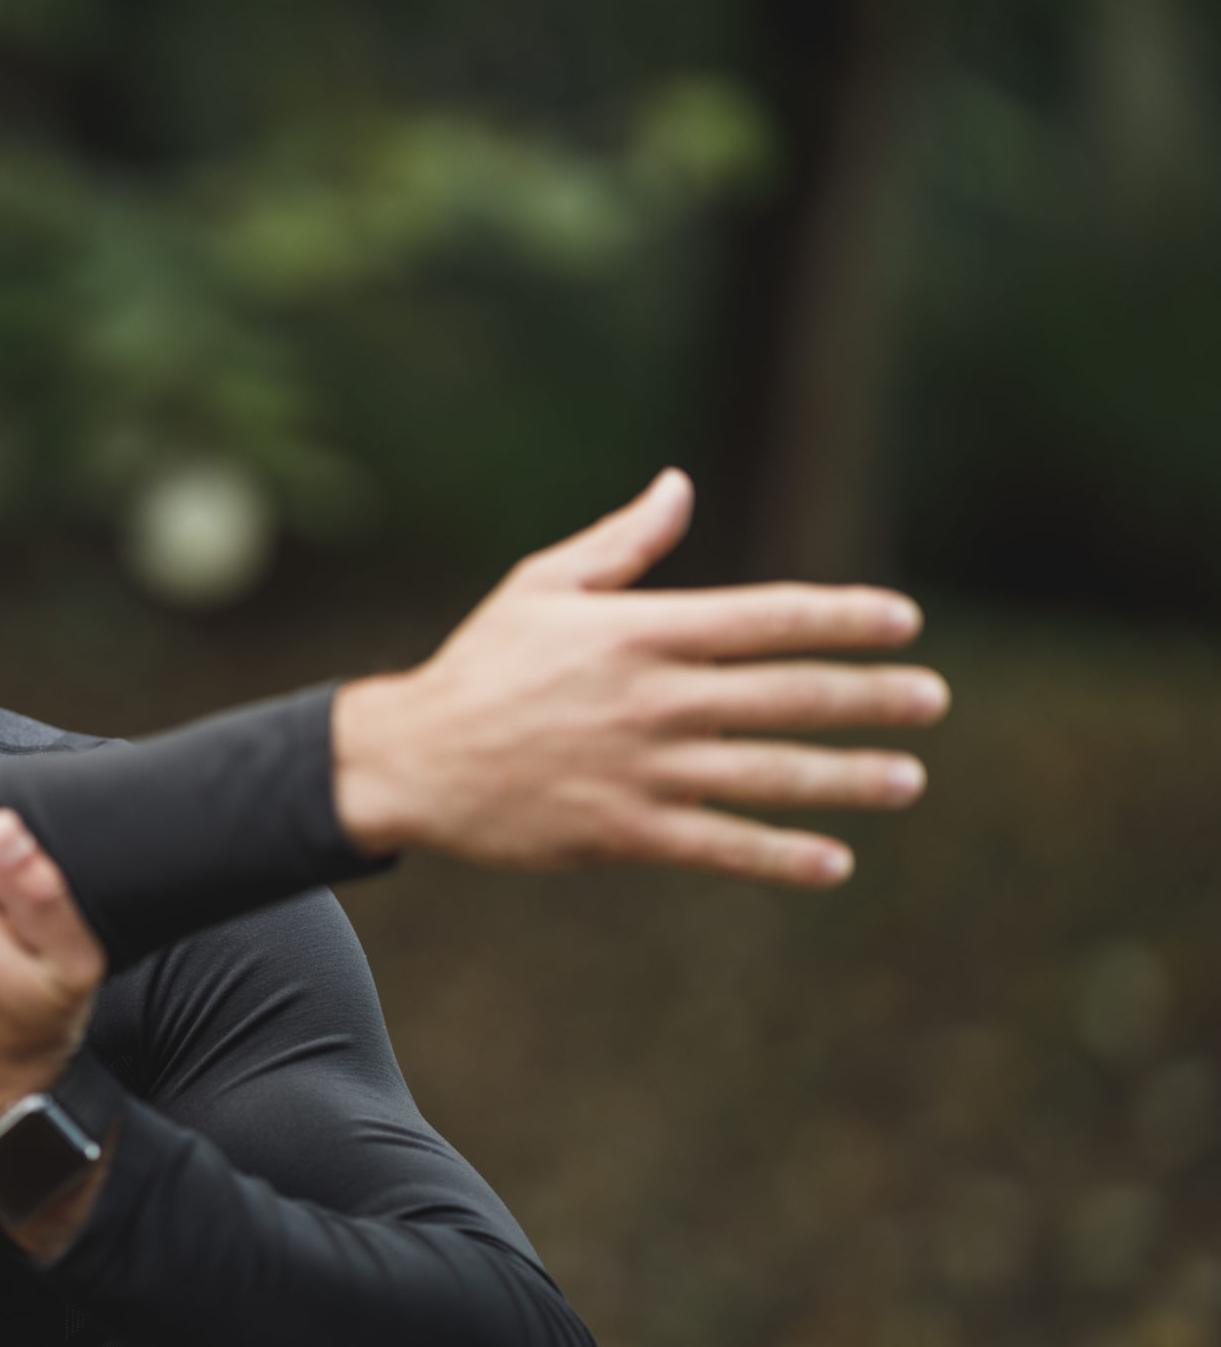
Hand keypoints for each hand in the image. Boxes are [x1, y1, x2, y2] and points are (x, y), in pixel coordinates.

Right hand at [333, 469, 949, 885]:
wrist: (415, 758)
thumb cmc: (483, 665)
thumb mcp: (542, 586)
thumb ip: (622, 542)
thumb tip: (680, 485)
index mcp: (639, 631)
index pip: (767, 617)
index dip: (843, 618)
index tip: (904, 621)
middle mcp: (652, 698)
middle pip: (788, 695)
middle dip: (871, 697)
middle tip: (932, 699)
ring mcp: (643, 769)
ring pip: (769, 773)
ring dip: (848, 778)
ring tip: (908, 779)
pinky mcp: (624, 831)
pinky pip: (720, 845)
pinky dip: (780, 856)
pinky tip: (832, 862)